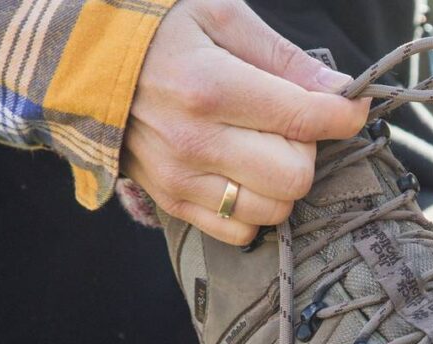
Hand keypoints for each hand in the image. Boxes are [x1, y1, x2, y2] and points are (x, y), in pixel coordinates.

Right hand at [123, 0, 369, 244]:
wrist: (80, 64)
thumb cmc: (155, 31)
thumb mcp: (219, 17)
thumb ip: (283, 57)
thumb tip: (339, 89)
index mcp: (210, 86)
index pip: (304, 118)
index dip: (344, 115)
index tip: (351, 108)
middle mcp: (195, 142)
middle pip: (295, 176)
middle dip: (308, 149)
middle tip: (290, 125)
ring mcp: (180, 179)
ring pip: (273, 210)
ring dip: (283, 181)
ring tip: (263, 148)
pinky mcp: (170, 201)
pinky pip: (239, 232)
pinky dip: (255, 209)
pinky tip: (243, 175)